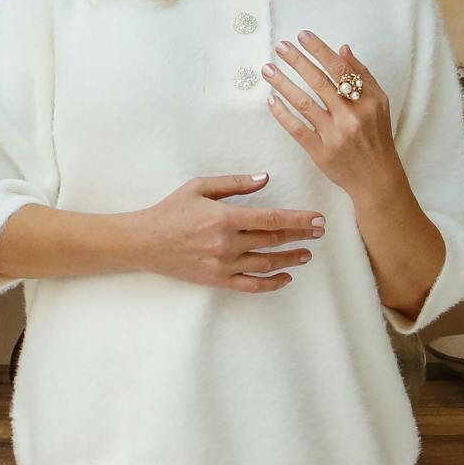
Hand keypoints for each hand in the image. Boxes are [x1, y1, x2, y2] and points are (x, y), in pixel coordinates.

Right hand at [131, 173, 324, 292]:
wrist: (144, 242)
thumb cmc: (171, 211)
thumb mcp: (200, 187)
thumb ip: (235, 183)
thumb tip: (265, 178)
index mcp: (225, 217)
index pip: (272, 220)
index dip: (299, 220)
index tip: (317, 219)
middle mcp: (227, 243)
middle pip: (274, 241)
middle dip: (301, 236)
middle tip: (319, 232)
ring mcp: (223, 265)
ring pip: (267, 264)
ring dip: (291, 259)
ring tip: (307, 254)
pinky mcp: (217, 280)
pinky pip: (251, 286)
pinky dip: (272, 283)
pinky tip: (286, 277)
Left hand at [262, 31, 398, 200]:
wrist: (376, 178)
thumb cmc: (377, 136)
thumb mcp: (380, 103)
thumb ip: (363, 75)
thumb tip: (343, 49)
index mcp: (367, 101)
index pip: (340, 69)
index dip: (319, 50)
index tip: (303, 35)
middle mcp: (351, 116)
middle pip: (319, 82)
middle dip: (297, 61)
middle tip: (280, 46)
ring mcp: (334, 135)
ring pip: (303, 103)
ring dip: (283, 83)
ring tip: (267, 69)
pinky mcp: (320, 152)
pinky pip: (296, 129)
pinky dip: (282, 113)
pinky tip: (271, 99)